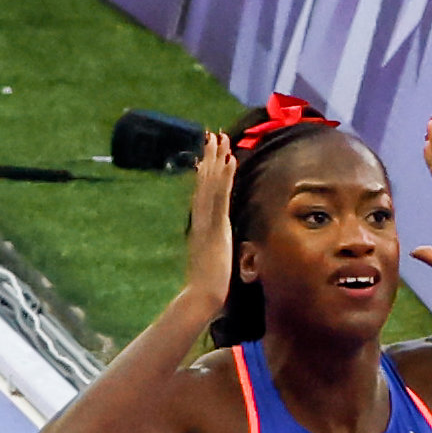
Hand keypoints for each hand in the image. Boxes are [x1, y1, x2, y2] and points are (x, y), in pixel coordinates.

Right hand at [179, 124, 238, 313]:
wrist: (202, 297)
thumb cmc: (209, 288)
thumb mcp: (213, 263)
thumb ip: (214, 252)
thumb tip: (217, 251)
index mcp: (202, 227)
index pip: (204, 194)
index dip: (206, 172)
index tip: (208, 154)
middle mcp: (202, 220)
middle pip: (205, 182)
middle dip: (209, 158)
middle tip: (212, 135)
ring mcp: (208, 222)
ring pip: (211, 184)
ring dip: (216, 159)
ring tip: (219, 138)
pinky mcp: (216, 226)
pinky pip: (221, 196)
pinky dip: (224, 177)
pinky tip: (229, 160)